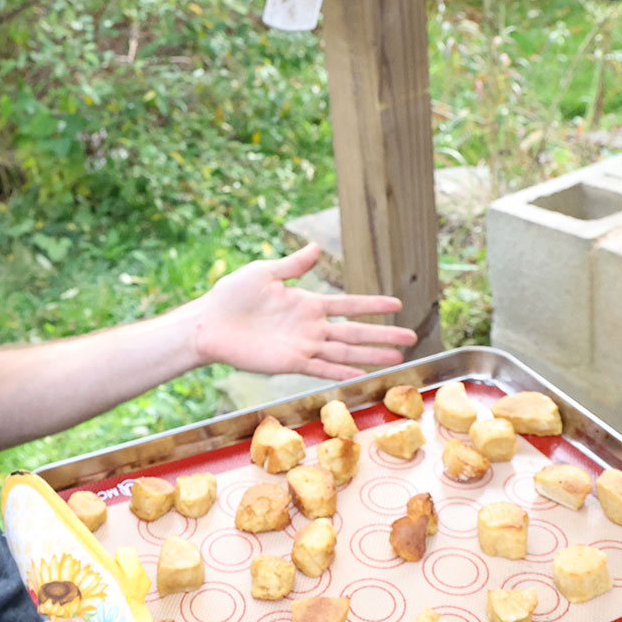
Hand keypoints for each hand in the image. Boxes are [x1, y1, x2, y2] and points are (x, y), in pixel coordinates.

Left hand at [191, 243, 418, 380]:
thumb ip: (293, 264)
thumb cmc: (232, 295)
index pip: (349, 305)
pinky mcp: (290, 362)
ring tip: (399, 359)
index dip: (373, 305)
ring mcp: (303, 345)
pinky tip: (364, 374)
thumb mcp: (265, 272)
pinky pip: (323, 368)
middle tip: (411, 338)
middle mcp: (310, 326)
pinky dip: (344, 372)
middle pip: (355, 332)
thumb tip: (317, 247)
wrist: (209, 323)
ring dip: (372, 356)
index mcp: (307, 303)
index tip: (397, 304)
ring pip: (346, 352)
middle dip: (383, 335)